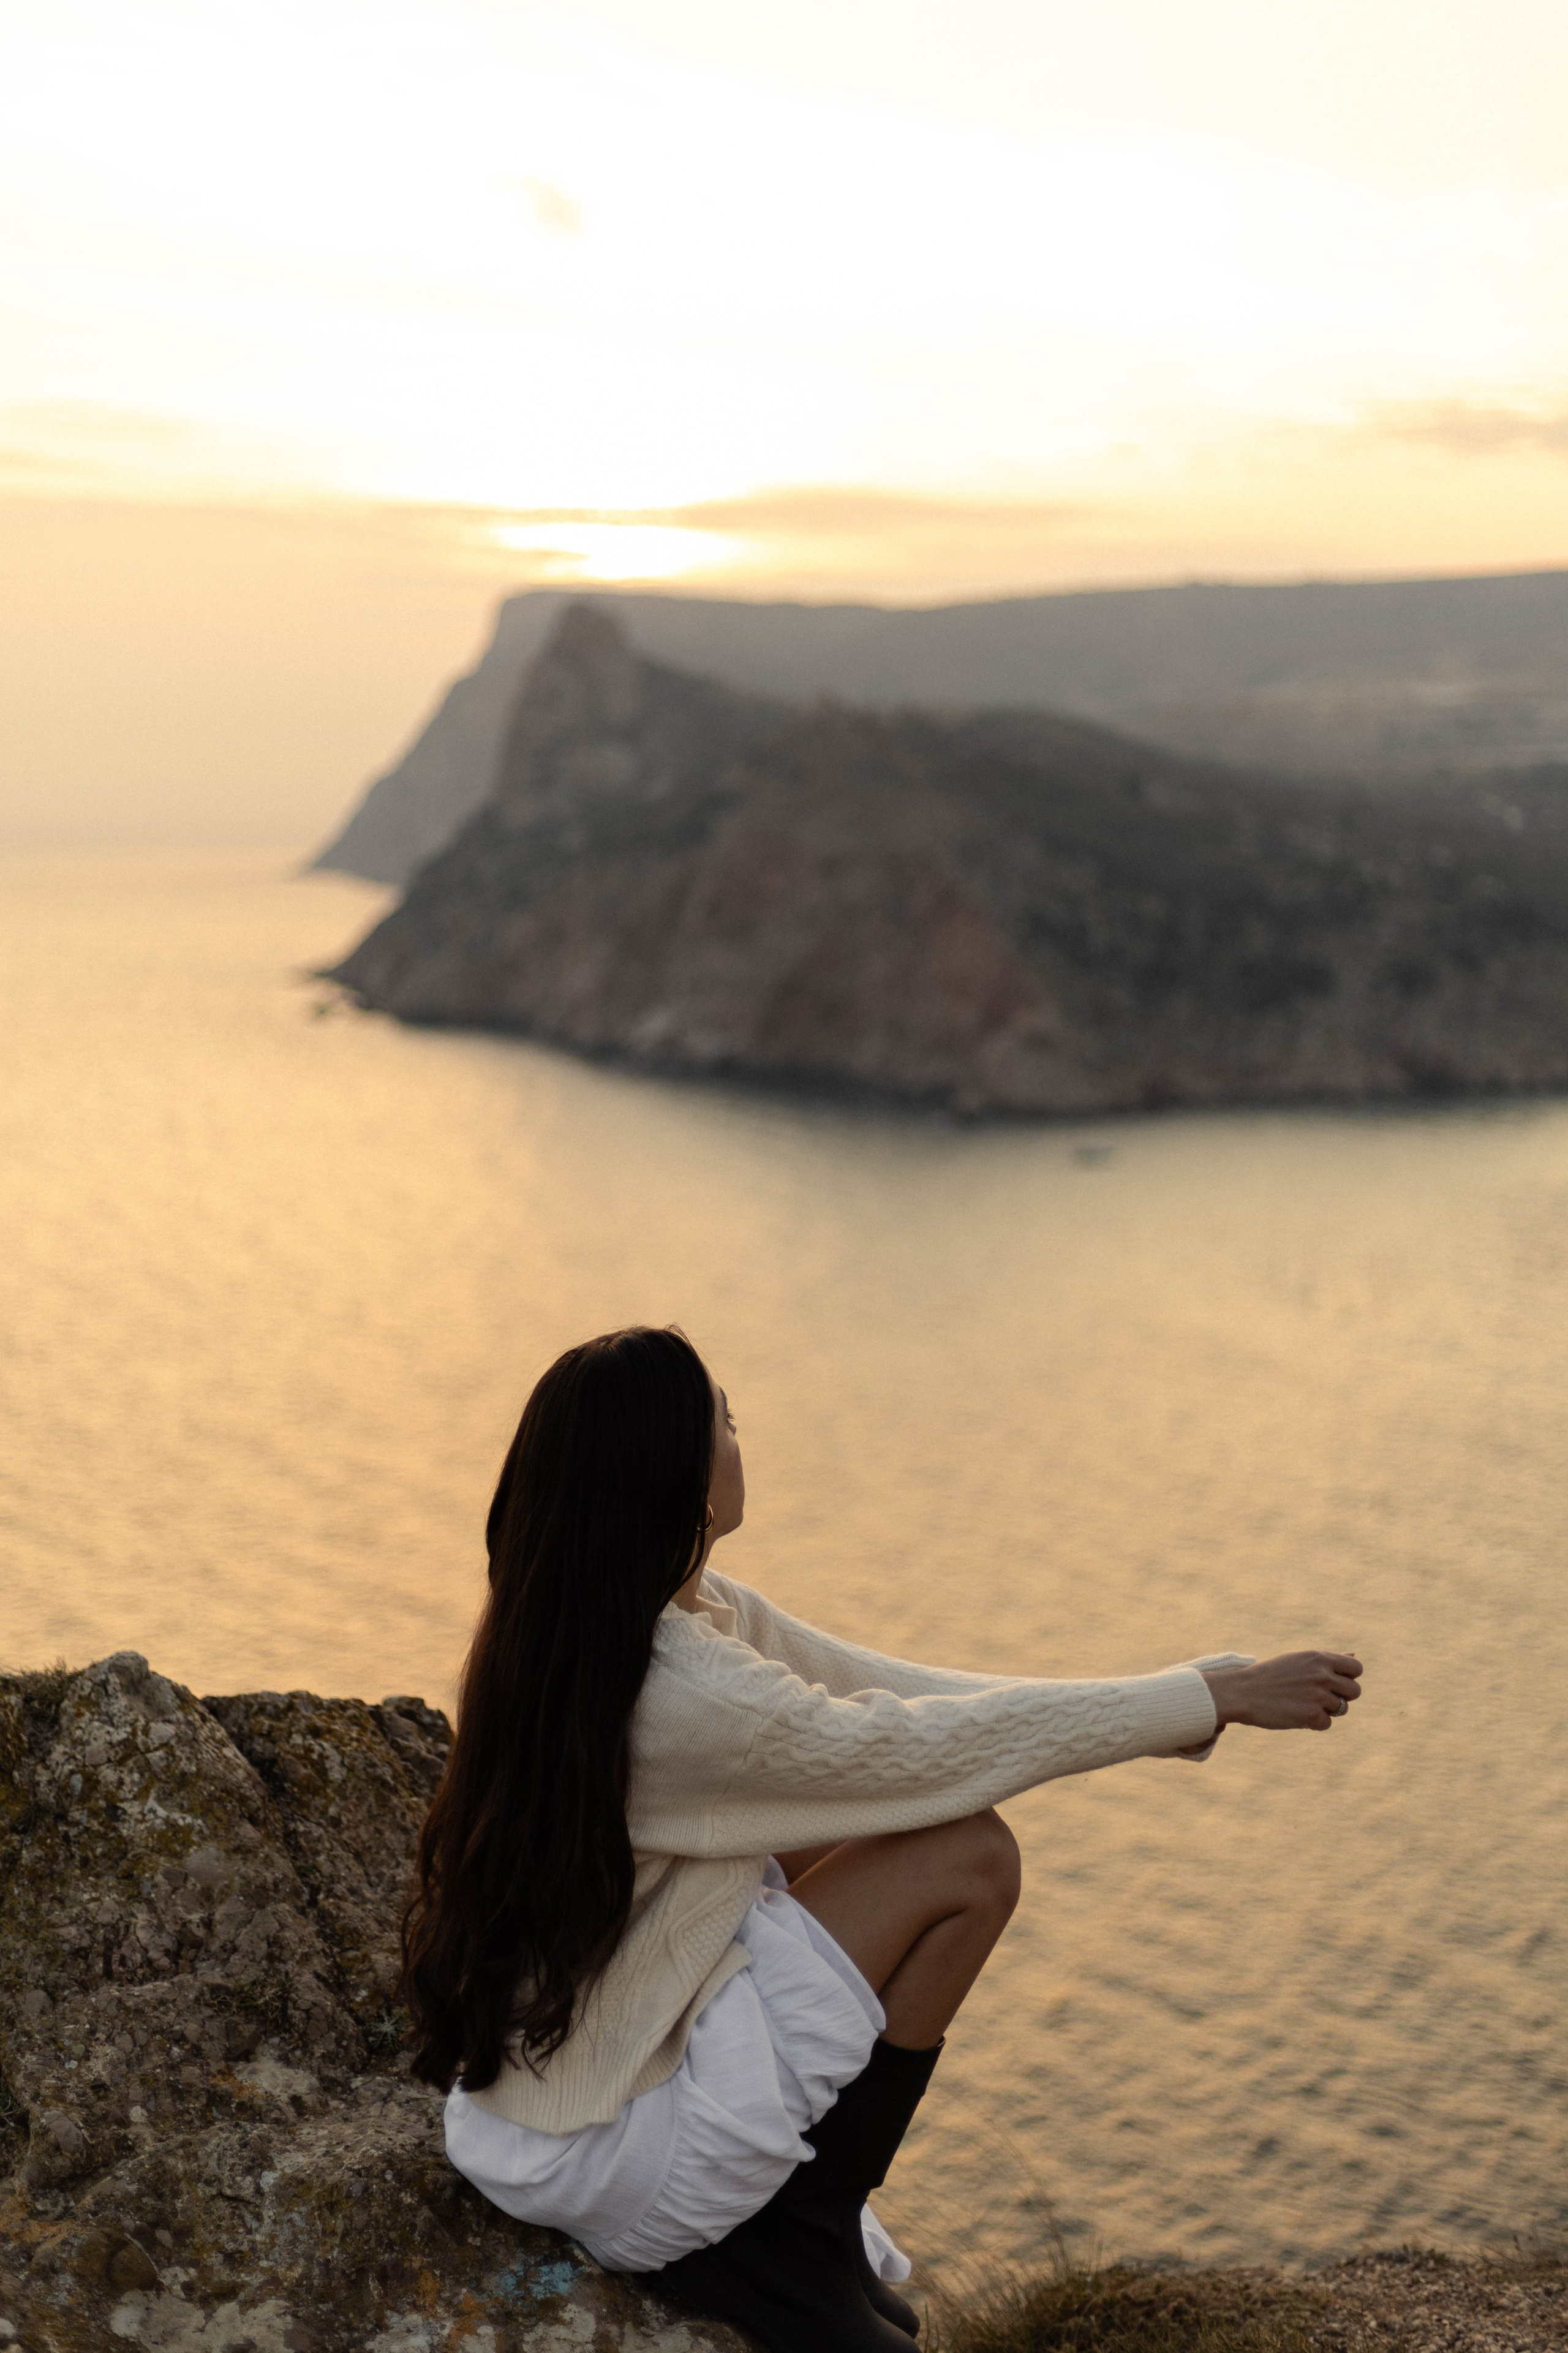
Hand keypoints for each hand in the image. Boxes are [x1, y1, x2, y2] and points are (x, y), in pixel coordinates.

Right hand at [1201, 1651, 1362, 1732]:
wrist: (1242, 1692)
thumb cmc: (1270, 1676)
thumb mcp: (1299, 1661)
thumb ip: (1328, 1660)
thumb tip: (1353, 1654)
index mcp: (1319, 1657)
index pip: (1356, 1668)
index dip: (1348, 1678)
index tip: (1334, 1683)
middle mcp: (1322, 1674)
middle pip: (1354, 1691)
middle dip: (1341, 1697)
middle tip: (1318, 1698)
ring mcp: (1317, 1695)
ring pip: (1341, 1709)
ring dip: (1325, 1710)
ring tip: (1302, 1704)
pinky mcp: (1311, 1715)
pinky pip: (1327, 1724)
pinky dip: (1314, 1723)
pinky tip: (1296, 1715)